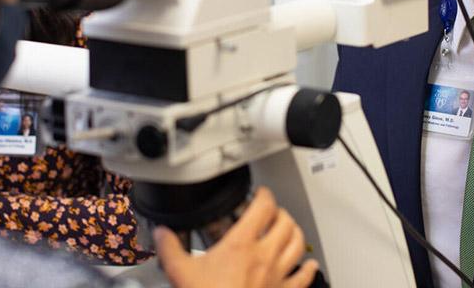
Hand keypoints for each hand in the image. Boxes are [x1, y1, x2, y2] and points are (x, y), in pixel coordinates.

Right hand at [154, 187, 318, 287]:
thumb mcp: (181, 272)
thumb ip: (171, 249)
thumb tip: (162, 235)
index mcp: (241, 245)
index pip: (263, 207)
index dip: (264, 195)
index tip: (261, 194)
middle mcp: (264, 257)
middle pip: (285, 223)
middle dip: (280, 212)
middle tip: (273, 210)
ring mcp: (276, 276)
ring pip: (298, 244)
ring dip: (295, 232)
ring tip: (290, 228)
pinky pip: (303, 278)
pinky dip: (309, 269)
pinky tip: (311, 265)